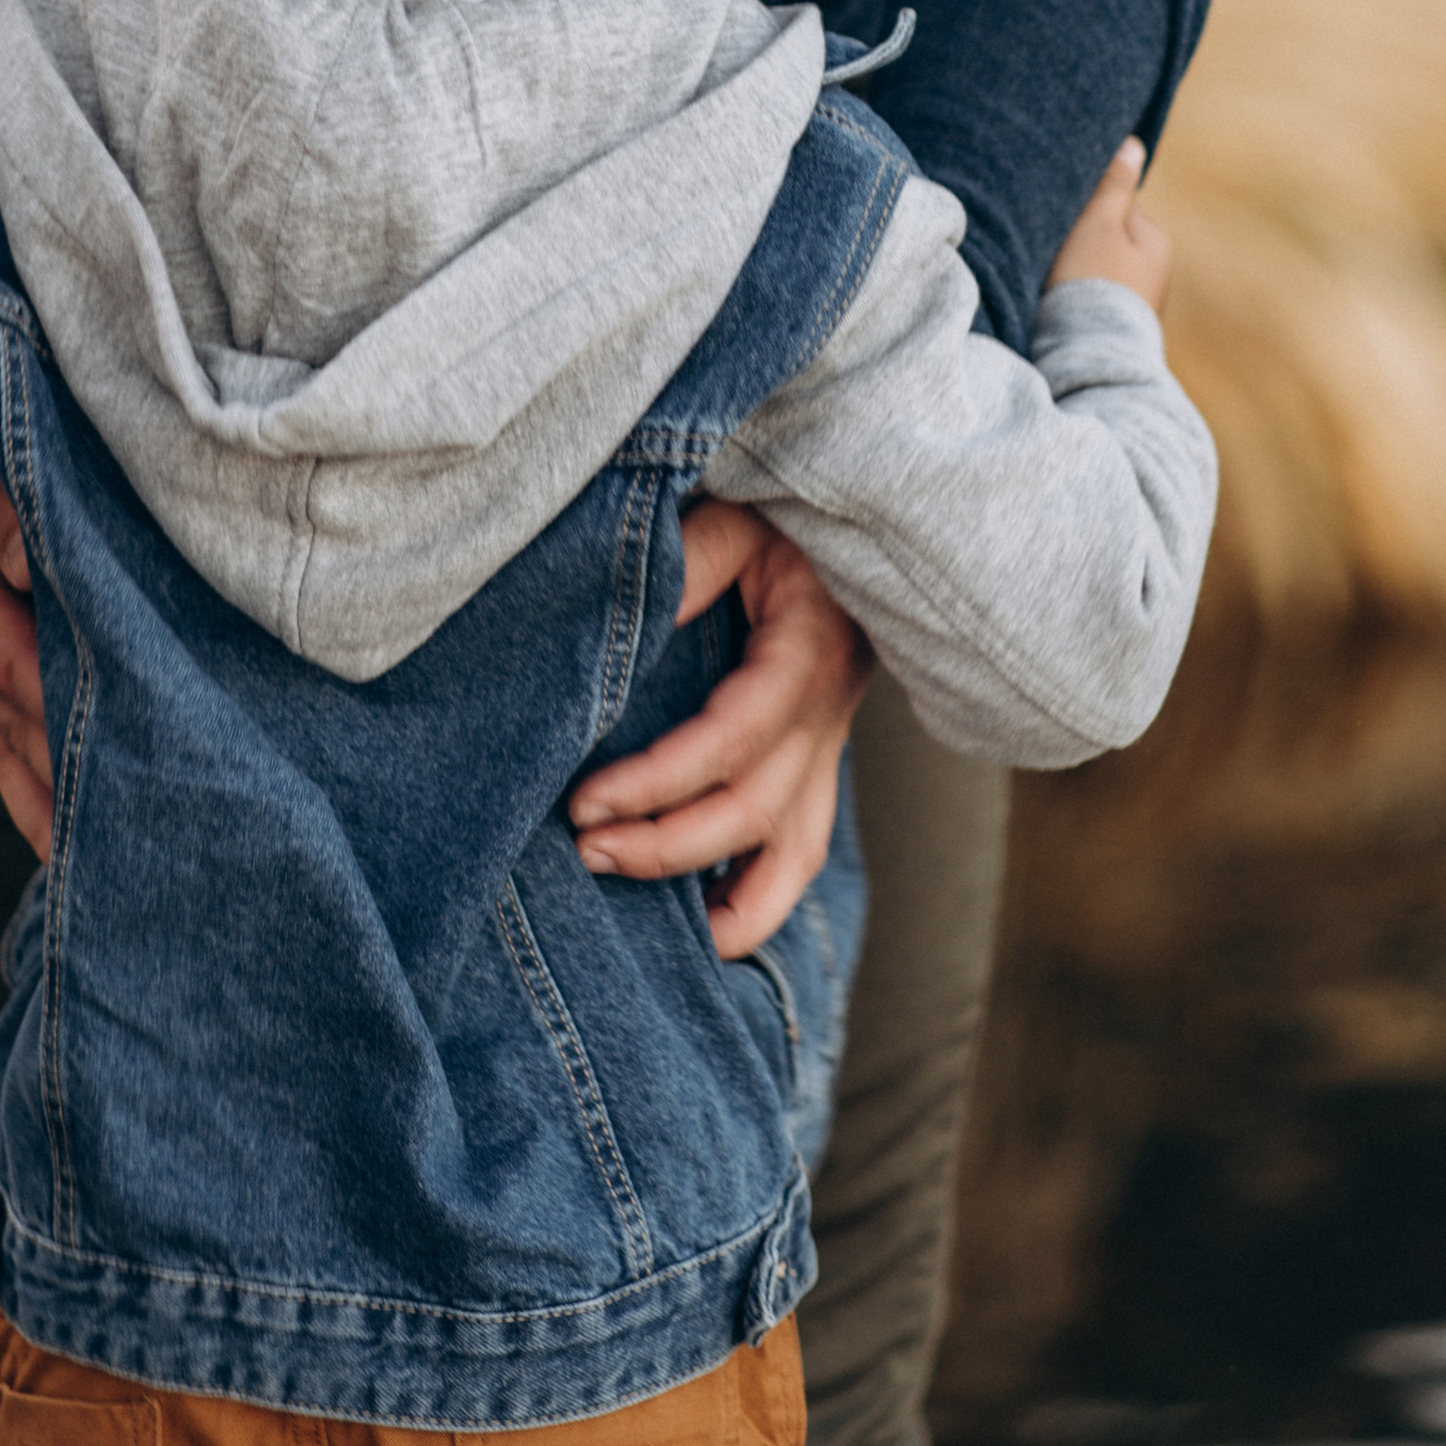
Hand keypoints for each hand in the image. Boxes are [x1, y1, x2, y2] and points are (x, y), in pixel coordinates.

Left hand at [568, 499, 871, 959]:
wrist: (861, 519)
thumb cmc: (784, 514)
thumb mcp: (737, 518)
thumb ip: (689, 565)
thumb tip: (628, 627)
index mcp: (807, 655)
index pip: (730, 742)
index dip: (656, 783)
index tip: (584, 803)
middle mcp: (827, 715)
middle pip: (754, 813)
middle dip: (665, 847)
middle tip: (586, 851)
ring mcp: (829, 747)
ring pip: (795, 857)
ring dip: (725, 904)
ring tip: (652, 932)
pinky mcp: (819, 762)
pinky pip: (799, 850)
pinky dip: (759, 900)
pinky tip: (705, 929)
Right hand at [1050, 135, 1169, 311]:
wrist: (1088, 354)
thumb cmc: (1092, 281)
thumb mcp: (1098, 223)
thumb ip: (1113, 184)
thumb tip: (1134, 145)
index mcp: (1155, 240)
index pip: (1117, 204)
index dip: (1085, 207)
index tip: (1062, 217)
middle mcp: (1155, 272)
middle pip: (1109, 237)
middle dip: (1083, 239)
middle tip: (1056, 247)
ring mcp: (1138, 301)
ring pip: (1100, 267)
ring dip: (1078, 268)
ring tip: (1055, 279)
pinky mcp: (1117, 326)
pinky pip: (1095, 296)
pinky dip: (1079, 294)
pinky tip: (1060, 303)